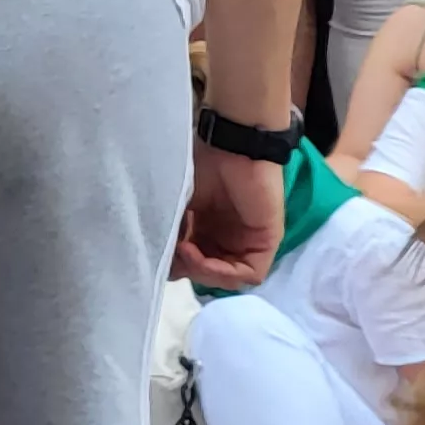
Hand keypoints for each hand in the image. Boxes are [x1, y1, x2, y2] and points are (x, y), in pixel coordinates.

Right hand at [173, 144, 284, 286]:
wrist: (230, 146)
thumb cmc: (201, 166)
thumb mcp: (177, 204)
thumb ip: (173, 233)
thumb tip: (162, 263)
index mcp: (208, 230)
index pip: (193, 263)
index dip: (175, 265)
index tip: (158, 252)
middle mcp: (228, 238)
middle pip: (209, 274)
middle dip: (187, 270)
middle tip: (171, 252)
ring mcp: (248, 242)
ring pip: (228, 278)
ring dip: (202, 272)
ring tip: (184, 251)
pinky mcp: (265, 242)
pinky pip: (249, 274)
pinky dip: (222, 273)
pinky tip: (200, 256)